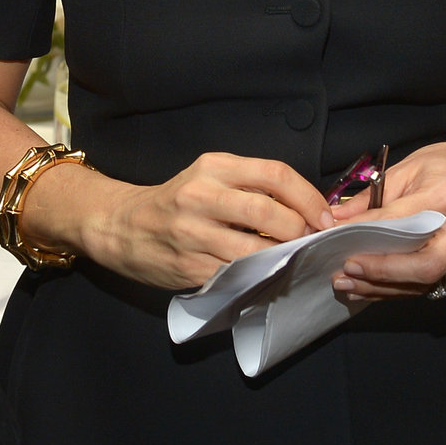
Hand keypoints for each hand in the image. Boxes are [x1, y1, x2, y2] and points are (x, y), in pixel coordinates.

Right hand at [29, 150, 329, 292]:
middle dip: (300, 231)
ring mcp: (193, 234)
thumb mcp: (209, 177)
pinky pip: (237, 275)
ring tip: (293, 260)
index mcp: (214, 166)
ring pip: (256, 250)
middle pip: (269, 212)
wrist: (120, 226)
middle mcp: (202, 196)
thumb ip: (251, 186)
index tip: (325, 218)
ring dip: (284, 259)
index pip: (276, 175)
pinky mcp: (190, 266)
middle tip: (311, 242)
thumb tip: (309, 210)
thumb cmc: (177, 201)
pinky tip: (266, 275)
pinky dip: (259, 277)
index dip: (309, 198)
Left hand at [329, 135, 445, 301]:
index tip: (338, 237)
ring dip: (384, 289)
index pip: (403, 221)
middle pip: (424, 266)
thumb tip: (338, 218)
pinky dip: (400, 289)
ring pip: (426, 283)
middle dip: (381, 274)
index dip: (368, 233)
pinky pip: (432, 285)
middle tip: (346, 272)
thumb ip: (374, 196)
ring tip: (350, 285)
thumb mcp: (409, 166)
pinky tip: (374, 287)